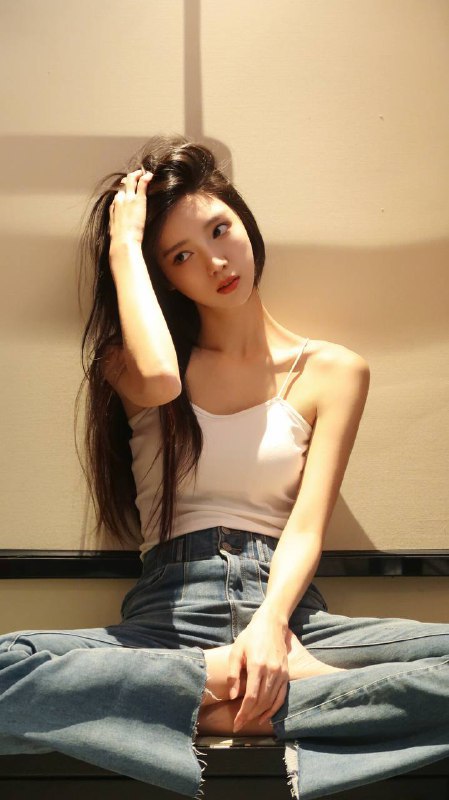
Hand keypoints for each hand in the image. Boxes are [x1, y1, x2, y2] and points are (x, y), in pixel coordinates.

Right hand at [108, 168, 152, 249]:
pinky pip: (142, 184)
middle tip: (135, 176)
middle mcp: (119, 201)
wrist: (123, 241)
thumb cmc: (119, 241)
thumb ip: (116, 229)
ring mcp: (128, 199)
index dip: (123, 191)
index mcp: (113, 208)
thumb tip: (116, 235)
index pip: (118, 195)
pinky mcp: (138, 200)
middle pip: (123, 185)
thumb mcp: (114, 233)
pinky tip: (150, 174)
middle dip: (129, 179)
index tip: (127, 190)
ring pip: (131, 180)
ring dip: (137, 175)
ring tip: (142, 172)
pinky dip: (145, 177)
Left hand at [227, 610, 288, 730]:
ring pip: (271, 701)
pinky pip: (281, 696)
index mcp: (257, 665)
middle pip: (262, 702)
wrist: (271, 624)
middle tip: (240, 725)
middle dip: (250, 716)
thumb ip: (233, 674)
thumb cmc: (250, 637)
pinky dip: (274, 709)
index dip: (244, 712)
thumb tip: (234, 696)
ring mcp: (281, 673)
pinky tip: (265, 716)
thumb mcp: (236, 651)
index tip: (237, 723)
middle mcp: (271, 671)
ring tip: (249, 721)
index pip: (252, 697)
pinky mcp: (286, 674)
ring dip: (260, 714)